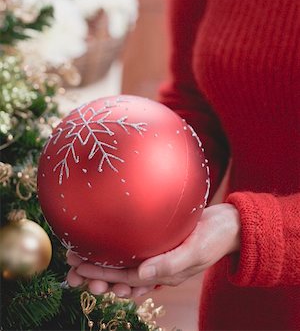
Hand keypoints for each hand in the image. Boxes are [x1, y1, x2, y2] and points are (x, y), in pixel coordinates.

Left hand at [66, 203, 239, 297]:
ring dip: (102, 260)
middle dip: (95, 270)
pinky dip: (120, 250)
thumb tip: (141, 276)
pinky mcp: (161, 242)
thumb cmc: (215, 237)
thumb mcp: (195, 250)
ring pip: (125, 262)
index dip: (101, 275)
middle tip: (70, 263)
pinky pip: (136, 250)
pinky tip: (108, 243)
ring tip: (80, 254)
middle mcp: (157, 267)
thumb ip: (170, 264)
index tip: (78, 269)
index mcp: (163, 274)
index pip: (126, 278)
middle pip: (120, 273)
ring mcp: (158, 255)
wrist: (230, 224)